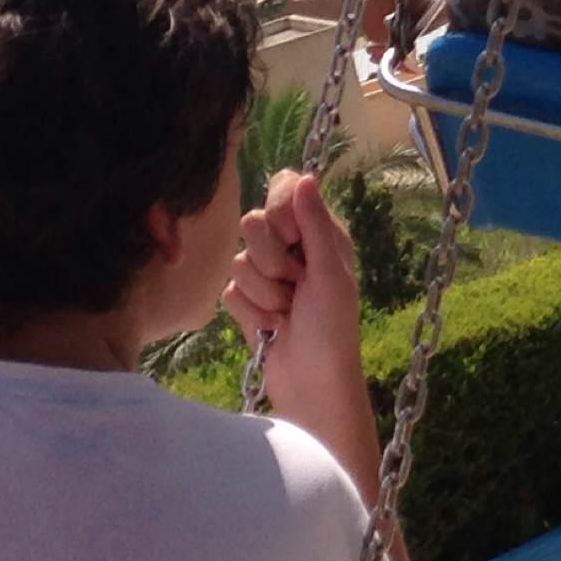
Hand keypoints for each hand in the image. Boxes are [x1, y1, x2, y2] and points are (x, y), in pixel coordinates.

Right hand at [228, 173, 379, 475]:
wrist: (312, 385)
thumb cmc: (332, 329)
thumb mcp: (330, 273)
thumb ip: (314, 223)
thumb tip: (305, 175)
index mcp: (319, 232)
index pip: (283, 186)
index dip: (279, 210)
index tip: (293, 238)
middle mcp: (292, 248)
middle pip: (251, 222)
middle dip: (271, 261)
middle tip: (296, 285)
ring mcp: (267, 276)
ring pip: (237, 260)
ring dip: (263, 293)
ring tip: (286, 313)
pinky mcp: (247, 302)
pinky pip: (228, 291)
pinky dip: (249, 313)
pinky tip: (271, 328)